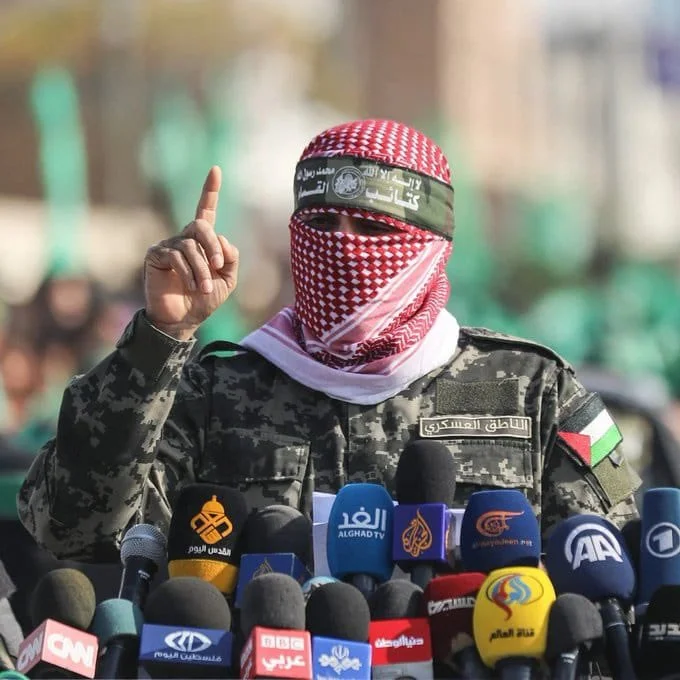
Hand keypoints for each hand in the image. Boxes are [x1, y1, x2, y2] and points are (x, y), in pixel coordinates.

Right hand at [143, 166, 238, 340]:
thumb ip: (231, 258)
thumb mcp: (227, 280)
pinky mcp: (155, 255)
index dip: (210, 191)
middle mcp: (184, 238)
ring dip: (202, 269)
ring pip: (191, 245)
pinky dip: (188, 272)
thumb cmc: (204, 300)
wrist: (183, 319)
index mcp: (202, 242)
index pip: (206, 211)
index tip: (215, 169)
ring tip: (203, 288)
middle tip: (218, 266)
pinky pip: (176, 256)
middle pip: (201, 225)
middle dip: (213, 245)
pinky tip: (190, 286)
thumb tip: (222, 239)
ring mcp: (168, 245)